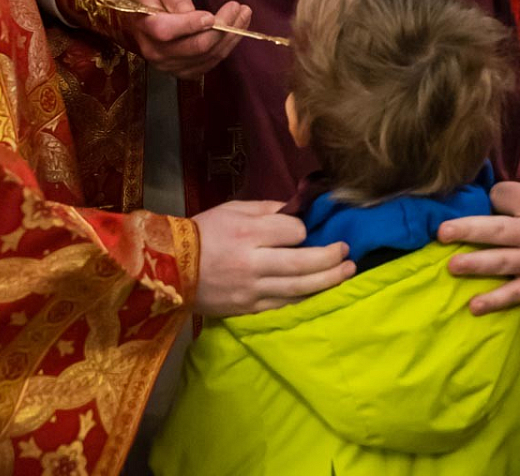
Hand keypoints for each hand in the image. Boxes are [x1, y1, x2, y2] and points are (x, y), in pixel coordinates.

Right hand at [132, 0, 251, 79]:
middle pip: (195, 47)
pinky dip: (229, 46)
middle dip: (221, 28)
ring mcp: (172, 67)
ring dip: (231, 36)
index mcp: (145, 28)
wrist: (152, 17)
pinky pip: (213, 62)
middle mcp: (157, 53)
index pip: (166, 32)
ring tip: (244, 14)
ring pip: (208, 56)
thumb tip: (189, 11)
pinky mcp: (187, 72)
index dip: (190, 25)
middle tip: (237, 7)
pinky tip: (239, 30)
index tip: (211, 15)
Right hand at [192, 199, 353, 315]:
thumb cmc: (204, 231)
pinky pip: (285, 305)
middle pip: (303, 263)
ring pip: (299, 289)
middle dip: (331, 258)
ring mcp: (252, 290)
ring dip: (328, 281)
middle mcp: (253, 263)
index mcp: (248, 233)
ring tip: (348, 272)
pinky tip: (322, 292)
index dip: (303, 230)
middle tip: (348, 252)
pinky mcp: (249, 310)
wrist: (171, 268)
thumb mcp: (234, 209)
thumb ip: (268, 209)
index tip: (304, 229)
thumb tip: (299, 212)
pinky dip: (306, 298)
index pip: (293, 232)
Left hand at [437, 177, 519, 312]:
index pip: (502, 195)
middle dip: (465, 230)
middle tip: (440, 233)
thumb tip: (512, 182)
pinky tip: (473, 306)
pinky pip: (514, 294)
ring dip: (473, 264)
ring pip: (498, 262)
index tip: (492, 200)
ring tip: (449, 265)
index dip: (493, 196)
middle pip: (492, 229)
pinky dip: (494, 301)